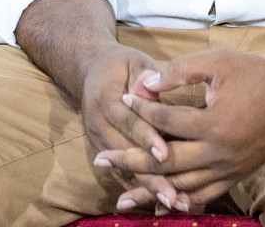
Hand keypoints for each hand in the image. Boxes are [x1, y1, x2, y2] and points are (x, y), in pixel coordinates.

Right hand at [76, 43, 185, 214]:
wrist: (90, 70)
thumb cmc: (121, 65)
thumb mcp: (133, 62)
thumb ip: (144, 76)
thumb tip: (152, 85)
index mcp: (106, 100)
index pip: (129, 123)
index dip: (147, 139)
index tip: (166, 155)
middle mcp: (98, 125)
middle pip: (126, 155)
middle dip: (151, 176)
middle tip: (174, 195)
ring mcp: (98, 141)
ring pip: (123, 170)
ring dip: (148, 189)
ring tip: (174, 203)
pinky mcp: (102, 151)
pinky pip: (121, 174)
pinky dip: (140, 189)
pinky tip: (159, 202)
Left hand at [99, 49, 264, 212]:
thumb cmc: (256, 74)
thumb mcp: (217, 62)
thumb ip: (179, 71)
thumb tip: (144, 84)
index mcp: (214, 124)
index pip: (166, 122)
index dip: (142, 109)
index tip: (122, 99)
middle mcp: (220, 154)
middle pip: (165, 162)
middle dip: (130, 162)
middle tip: (101, 160)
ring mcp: (229, 169)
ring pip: (182, 186)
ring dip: (150, 190)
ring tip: (123, 195)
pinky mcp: (236, 176)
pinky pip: (203, 194)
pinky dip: (180, 199)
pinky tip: (162, 204)